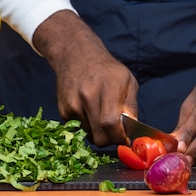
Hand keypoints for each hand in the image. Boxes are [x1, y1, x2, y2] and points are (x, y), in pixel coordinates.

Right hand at [32, 10, 137, 146]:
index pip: (110, 123)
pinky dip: (86, 124)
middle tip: (115, 133)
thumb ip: (131, 105)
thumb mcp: (127, 81)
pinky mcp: (63, 110)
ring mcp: (73, 104)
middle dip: (110, 140)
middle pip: (99, 135)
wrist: (76, 55)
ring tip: (101, 114)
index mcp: (108, 88)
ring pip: (89, 134)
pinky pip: (78, 127)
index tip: (125, 138)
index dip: (119, 136)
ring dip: (98, 131)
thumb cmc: (107, 69)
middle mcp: (88, 96)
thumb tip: (132, 128)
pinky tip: (88, 109)